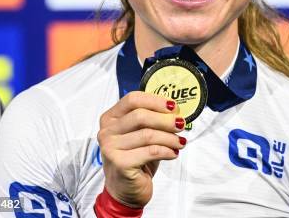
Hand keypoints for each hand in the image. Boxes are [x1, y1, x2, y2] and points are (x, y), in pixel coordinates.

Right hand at [97, 91, 185, 206]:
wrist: (125, 190)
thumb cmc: (135, 158)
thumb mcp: (141, 134)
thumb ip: (153, 120)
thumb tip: (176, 111)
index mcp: (111, 118)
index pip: (133, 99)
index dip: (156, 101)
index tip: (173, 107)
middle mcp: (107, 131)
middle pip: (140, 116)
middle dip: (165, 120)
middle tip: (181, 124)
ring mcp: (111, 148)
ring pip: (148, 135)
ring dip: (169, 138)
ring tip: (180, 142)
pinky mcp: (120, 164)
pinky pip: (151, 152)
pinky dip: (167, 151)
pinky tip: (173, 153)